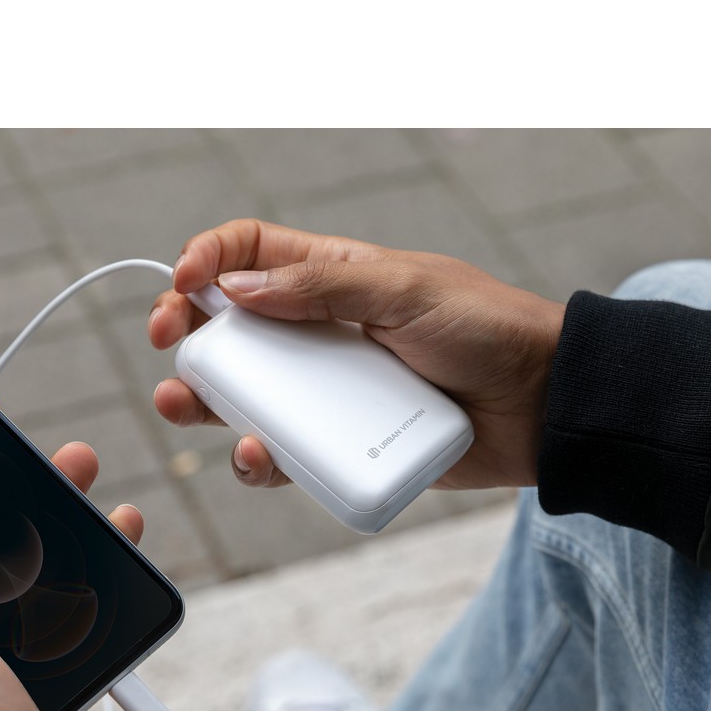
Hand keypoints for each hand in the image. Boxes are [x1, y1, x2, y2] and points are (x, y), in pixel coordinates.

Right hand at [150, 219, 564, 489]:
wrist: (540, 406)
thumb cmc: (486, 330)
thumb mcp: (405, 289)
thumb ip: (322, 285)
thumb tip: (236, 289)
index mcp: (335, 276)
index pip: (252, 253)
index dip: (208, 259)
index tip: (182, 283)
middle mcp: (323, 330)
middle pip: (234, 327)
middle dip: (190, 334)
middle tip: (170, 349)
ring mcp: (332, 389)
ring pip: (249, 393)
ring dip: (207, 399)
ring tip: (184, 405)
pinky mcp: (345, 441)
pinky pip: (286, 451)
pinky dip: (261, 457)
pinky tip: (257, 455)